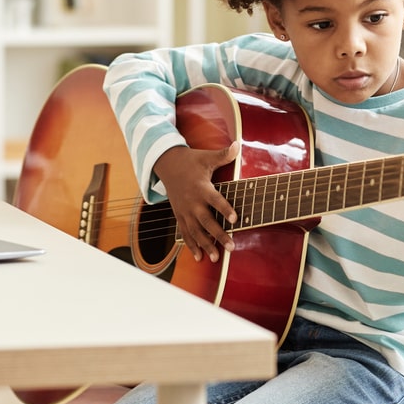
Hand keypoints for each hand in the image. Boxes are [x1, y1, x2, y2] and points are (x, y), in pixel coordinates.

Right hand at [153, 142, 239, 263]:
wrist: (166, 165)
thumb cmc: (190, 161)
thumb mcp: (206, 157)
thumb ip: (223, 155)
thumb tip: (237, 145)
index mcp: (201, 188)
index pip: (215, 200)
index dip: (225, 209)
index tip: (235, 219)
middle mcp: (192, 202)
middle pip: (207, 222)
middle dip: (219, 235)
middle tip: (231, 246)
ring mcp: (185, 211)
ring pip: (196, 231)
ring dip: (206, 245)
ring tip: (217, 258)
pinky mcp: (179, 216)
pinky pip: (185, 233)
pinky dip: (191, 246)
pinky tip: (199, 258)